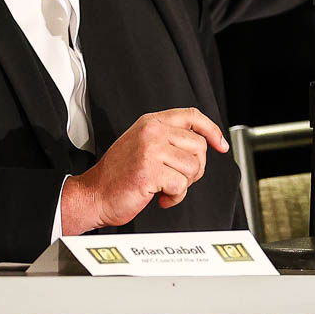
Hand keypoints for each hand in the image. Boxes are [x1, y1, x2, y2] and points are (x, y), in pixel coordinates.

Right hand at [60, 108, 229, 235]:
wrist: (93, 194)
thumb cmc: (117, 176)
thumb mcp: (142, 145)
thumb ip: (168, 139)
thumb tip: (204, 143)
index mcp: (151, 122)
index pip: (192, 116)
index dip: (212, 130)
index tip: (220, 144)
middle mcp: (152, 131)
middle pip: (199, 145)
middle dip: (194, 168)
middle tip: (176, 178)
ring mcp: (151, 149)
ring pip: (194, 167)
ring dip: (183, 185)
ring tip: (164, 188)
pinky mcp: (151, 170)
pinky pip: (182, 185)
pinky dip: (174, 197)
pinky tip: (159, 196)